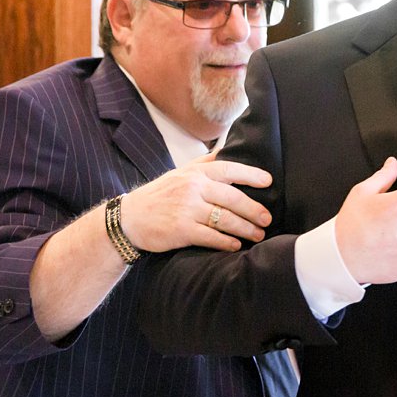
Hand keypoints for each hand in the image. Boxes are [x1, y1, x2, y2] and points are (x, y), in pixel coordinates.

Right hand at [119, 154, 273, 252]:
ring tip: (258, 234)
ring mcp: (187, 209)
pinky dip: (226, 242)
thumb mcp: (178, 173)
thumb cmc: (158, 195)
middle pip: (232, 198)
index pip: (228, 169)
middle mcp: (192, 188)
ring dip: (245, 228)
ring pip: (225, 219)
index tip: (267, 181)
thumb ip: (203, 164)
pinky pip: (211, 237)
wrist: (129, 218)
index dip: (250, 175)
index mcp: (194, 173)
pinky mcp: (182, 230)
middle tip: (267, 218)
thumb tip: (228, 151)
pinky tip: (236, 245)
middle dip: (253, 209)